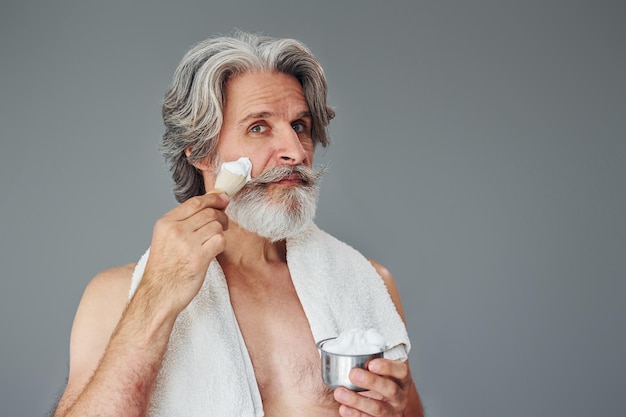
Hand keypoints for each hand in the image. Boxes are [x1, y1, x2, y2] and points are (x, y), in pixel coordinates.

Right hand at [139, 193, 229, 313]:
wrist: (158, 295)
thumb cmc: (164, 269)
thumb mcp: (165, 239)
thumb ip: (183, 221)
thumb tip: (209, 203)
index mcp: (165, 223)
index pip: (195, 202)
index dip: (213, 198)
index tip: (222, 199)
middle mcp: (175, 230)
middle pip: (209, 212)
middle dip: (221, 216)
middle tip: (223, 224)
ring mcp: (187, 243)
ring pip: (216, 225)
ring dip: (220, 232)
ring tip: (214, 241)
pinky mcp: (199, 258)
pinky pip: (220, 240)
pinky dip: (221, 244)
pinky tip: (214, 251)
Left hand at [333, 358, 410, 416]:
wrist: (385, 407)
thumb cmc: (378, 382)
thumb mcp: (380, 371)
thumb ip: (370, 357)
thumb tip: (347, 337)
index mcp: (401, 378)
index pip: (400, 371)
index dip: (387, 367)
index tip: (371, 363)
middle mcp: (399, 395)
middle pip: (389, 389)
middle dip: (371, 382)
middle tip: (352, 374)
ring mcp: (391, 411)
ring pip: (378, 408)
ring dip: (357, 400)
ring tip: (339, 393)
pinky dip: (355, 414)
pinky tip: (343, 408)